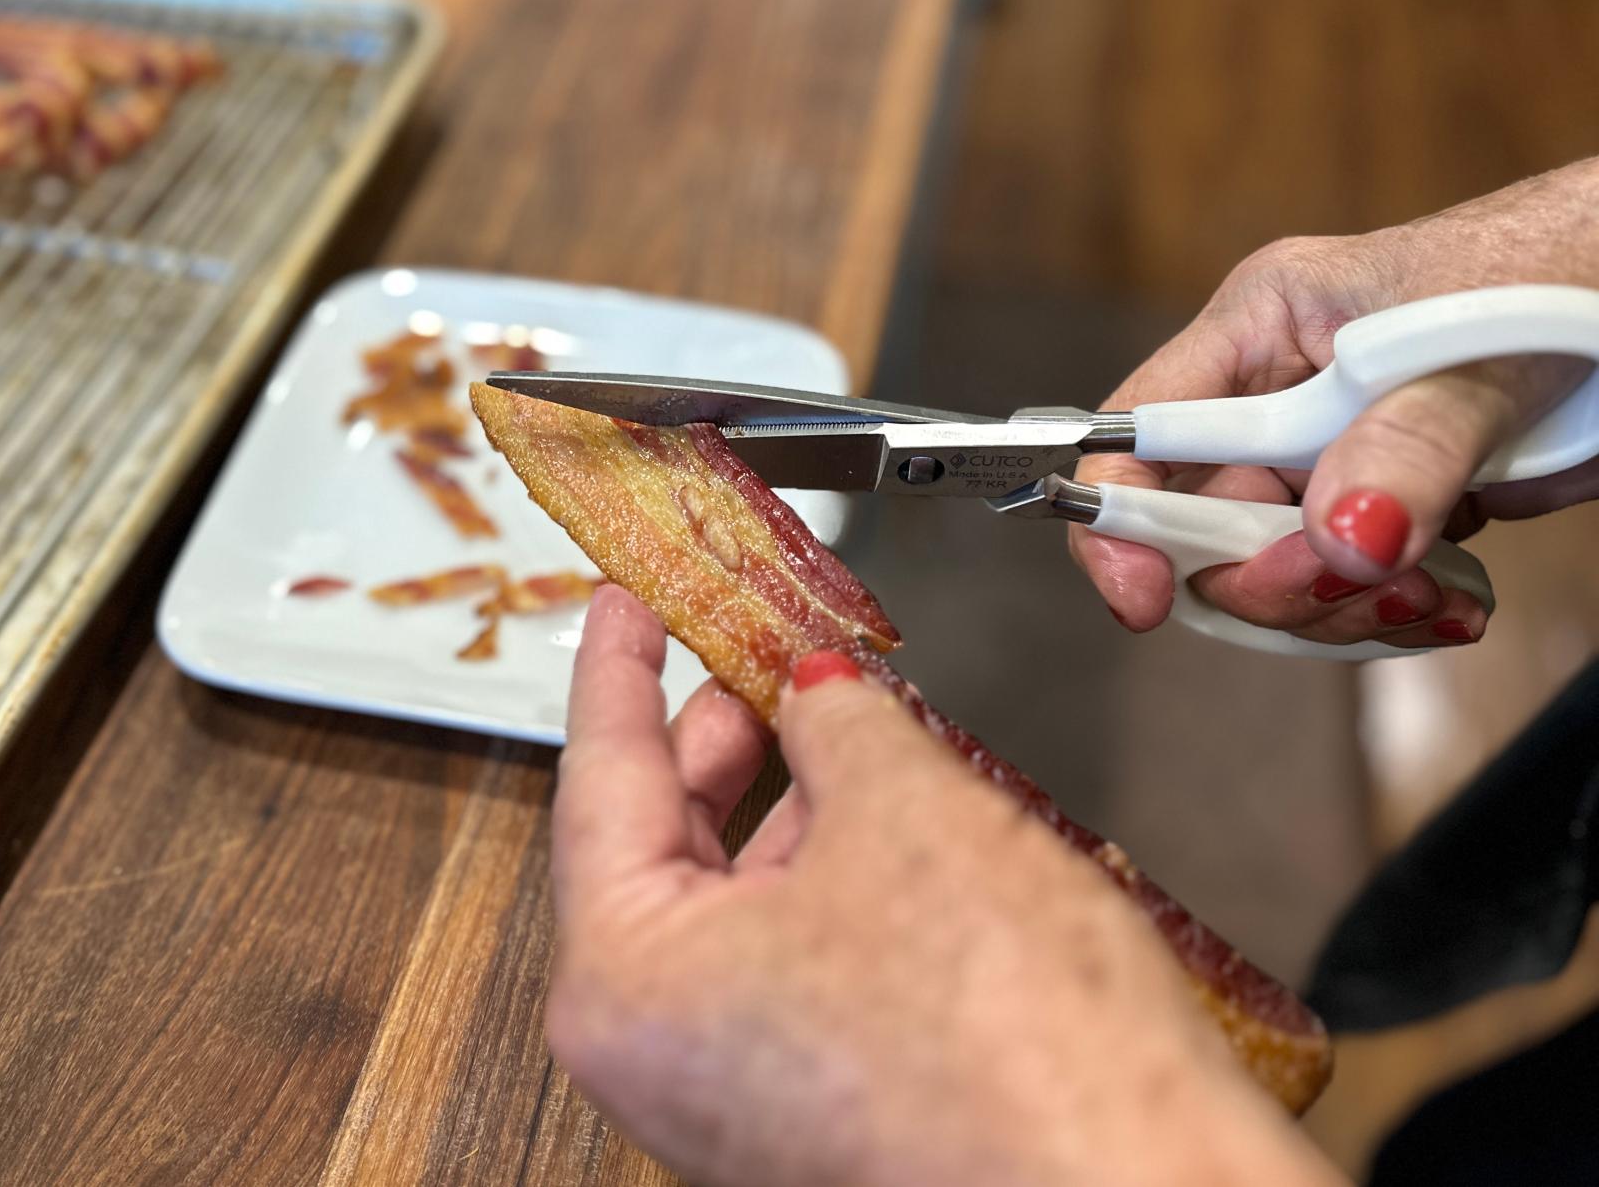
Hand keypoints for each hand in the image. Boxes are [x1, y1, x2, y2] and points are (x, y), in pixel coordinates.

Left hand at [546, 585, 1341, 1186]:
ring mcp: (724, 1095)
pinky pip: (778, 970)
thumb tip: (816, 686)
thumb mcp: (905, 811)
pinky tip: (876, 831)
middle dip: (717, 739)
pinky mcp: (802, 1115)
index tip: (622, 606)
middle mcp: (652, 1054)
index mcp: (623, 980)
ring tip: (838, 727)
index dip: (619, 670)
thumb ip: (837, 720)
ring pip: (727, 911)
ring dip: (782, 812)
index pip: (600, 778)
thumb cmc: (1012, 1044)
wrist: (1134, 1186)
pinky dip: (816, 889)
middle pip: (657, 848)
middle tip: (746, 650)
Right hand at [1071, 158, 1598, 648]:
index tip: (1146, 598)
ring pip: (1279, 572)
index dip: (1122, 517)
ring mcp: (1336, 455)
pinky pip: (1354, 588)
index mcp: (1263, 327)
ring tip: (1432, 596)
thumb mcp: (1476, 355)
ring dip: (1345, 607)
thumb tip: (1341, 540)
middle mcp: (1279, 397)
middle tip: (1353, 584)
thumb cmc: (1564, 270)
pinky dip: (1396, 615)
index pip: (1139, 431)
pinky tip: (1455, 604)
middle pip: (1203, 525)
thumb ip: (1406, 447)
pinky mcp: (1395, 503)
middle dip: (1271, 576)